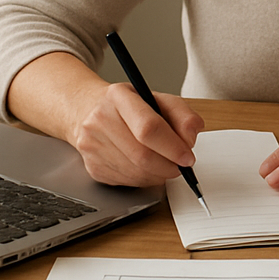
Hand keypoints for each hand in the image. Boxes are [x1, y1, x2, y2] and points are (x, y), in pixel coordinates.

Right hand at [66, 82, 203, 186]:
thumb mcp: (158, 99)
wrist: (88, 110)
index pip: (148, 127)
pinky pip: (127, 182)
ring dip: (159, 175)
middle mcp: (100, 120)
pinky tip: (147, 167)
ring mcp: (92, 145)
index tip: (187, 156)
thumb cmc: (128, 106)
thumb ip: (182, 114)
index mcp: (119, 97)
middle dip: (169, 166)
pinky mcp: (92, 166)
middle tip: (181, 165)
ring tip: (165, 164)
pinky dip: (145, 179)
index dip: (173, 147)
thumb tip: (190, 138)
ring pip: (136, 173)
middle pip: (142, 156)